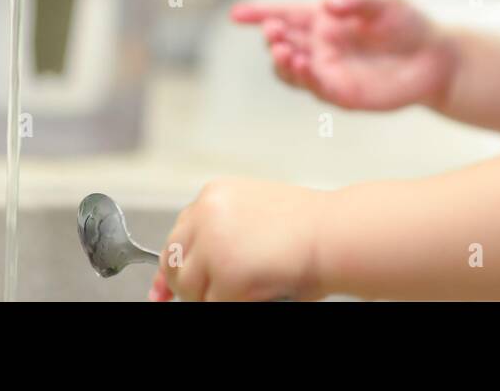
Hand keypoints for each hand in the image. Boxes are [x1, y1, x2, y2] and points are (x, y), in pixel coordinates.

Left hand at [147, 177, 328, 301]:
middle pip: (175, 262)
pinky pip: (213, 305)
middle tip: (216, 293)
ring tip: (251, 285)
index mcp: (213, 195)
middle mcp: (206, 214)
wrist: (336, 233)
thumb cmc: (309, 227)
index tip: (162, 290)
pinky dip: (234, 303)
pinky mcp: (226, 276)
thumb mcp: (255, 215)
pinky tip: (259, 290)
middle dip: (188, 285)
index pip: (178, 235)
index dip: (175, 265)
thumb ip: (220, 233)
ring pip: (190, 289)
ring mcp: (213, 245)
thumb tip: (187, 268)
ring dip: (214, 295)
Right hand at [230, 0, 456, 110]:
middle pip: (281, 44)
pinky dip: (305, 78)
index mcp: (323, 20)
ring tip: (284, 51)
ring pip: (290, 71)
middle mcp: (319, 46)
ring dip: (282, 61)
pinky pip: (316, 88)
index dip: (259, 13)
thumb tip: (328, 4)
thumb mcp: (387, 2)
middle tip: (274, 31)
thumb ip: (358, 1)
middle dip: (272, 38)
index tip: (236, 14)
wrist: (435, 57)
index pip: (285, 14)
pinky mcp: (342, 94)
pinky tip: (304, 65)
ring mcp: (328, 71)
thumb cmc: (407, 24)